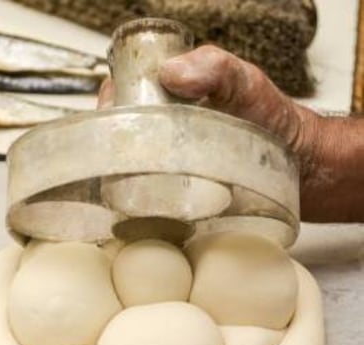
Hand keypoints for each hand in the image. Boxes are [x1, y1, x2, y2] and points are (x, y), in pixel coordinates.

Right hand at [98, 45, 363, 222]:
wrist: (300, 168)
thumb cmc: (273, 121)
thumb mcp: (247, 85)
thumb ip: (217, 69)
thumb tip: (171, 74)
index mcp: (168, 98)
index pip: (119, 99)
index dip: (107, 111)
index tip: (108, 128)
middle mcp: (163, 132)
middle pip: (118, 139)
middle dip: (110, 152)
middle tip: (117, 168)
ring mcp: (169, 165)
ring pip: (127, 171)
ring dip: (121, 182)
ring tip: (125, 193)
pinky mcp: (177, 196)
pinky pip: (147, 200)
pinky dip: (139, 205)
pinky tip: (139, 211)